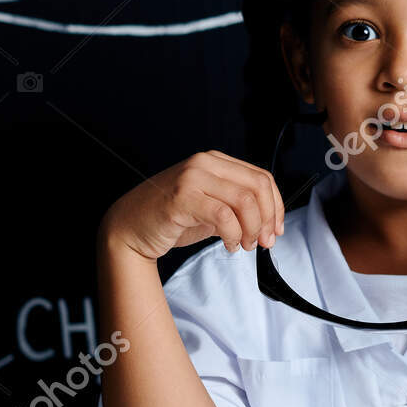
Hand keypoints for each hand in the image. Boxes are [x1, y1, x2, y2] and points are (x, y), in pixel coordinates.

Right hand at [101, 151, 285, 261]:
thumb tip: (269, 223)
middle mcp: (204, 163)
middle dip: (268, 218)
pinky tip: (229, 244)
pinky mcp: (182, 197)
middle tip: (264, 242)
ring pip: (244, 200)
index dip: (276, 206)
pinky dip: (233, 234)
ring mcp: (192, 177)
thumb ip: (237, 208)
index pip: (261, 177)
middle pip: (257, 186)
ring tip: (243, 244)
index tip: (276, 230)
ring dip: (251, 229)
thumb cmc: (171, 220)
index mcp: (214, 161)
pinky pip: (223, 215)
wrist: (130, 229)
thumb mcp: (211, 208)